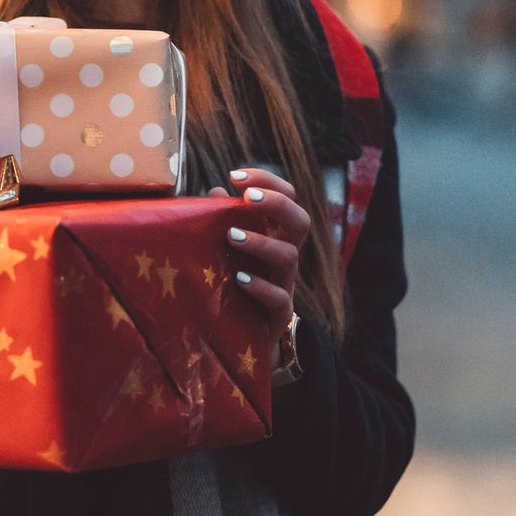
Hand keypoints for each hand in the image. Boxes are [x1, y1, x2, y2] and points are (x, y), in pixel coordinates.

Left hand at [209, 166, 310, 328]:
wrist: (245, 339)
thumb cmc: (234, 284)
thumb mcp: (226, 250)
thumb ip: (221, 221)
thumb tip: (216, 192)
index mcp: (275, 234)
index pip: (286, 197)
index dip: (266, 181)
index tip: (235, 175)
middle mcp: (284, 254)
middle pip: (300, 221)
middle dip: (277, 203)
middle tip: (248, 198)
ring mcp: (285, 284)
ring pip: (289, 256)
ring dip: (261, 242)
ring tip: (232, 236)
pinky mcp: (278, 315)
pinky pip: (280, 299)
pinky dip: (261, 287)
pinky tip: (240, 279)